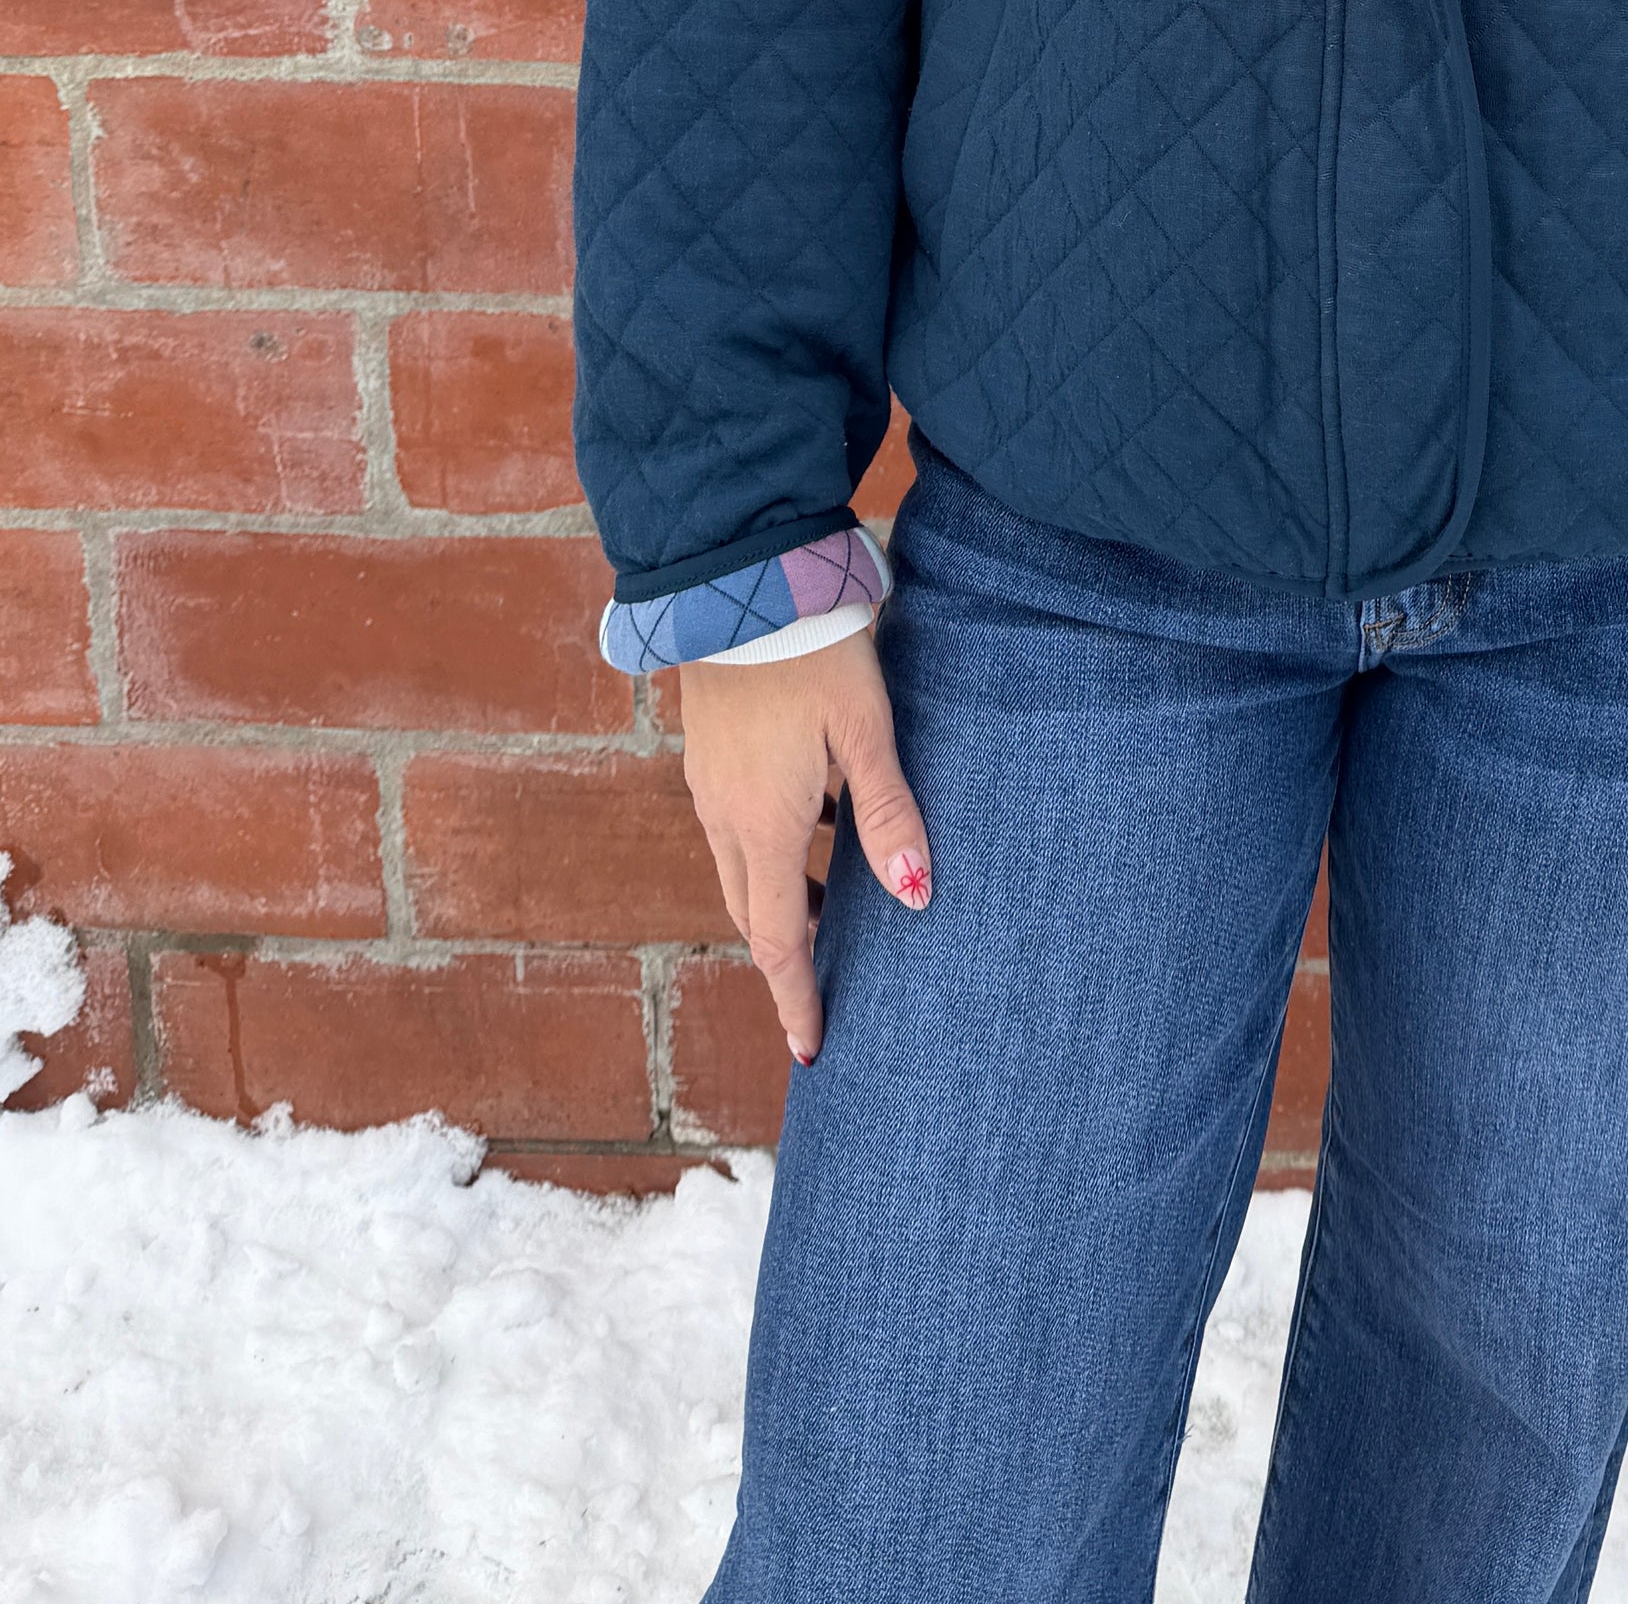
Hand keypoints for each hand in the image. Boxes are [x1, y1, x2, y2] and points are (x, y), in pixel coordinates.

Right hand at [673, 627, 932, 1062]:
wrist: (743, 581)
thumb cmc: (815, 652)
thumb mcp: (866, 733)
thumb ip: (889, 816)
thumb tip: (917, 899)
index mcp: (763, 824)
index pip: (776, 940)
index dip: (796, 997)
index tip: (813, 1047)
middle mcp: (724, 815)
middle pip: (752, 911)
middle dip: (785, 958)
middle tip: (823, 992)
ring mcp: (710, 782)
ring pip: (740, 868)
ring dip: (778, 902)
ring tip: (829, 914)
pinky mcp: (711, 750)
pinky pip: (737, 826)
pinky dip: (771, 851)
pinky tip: (818, 823)